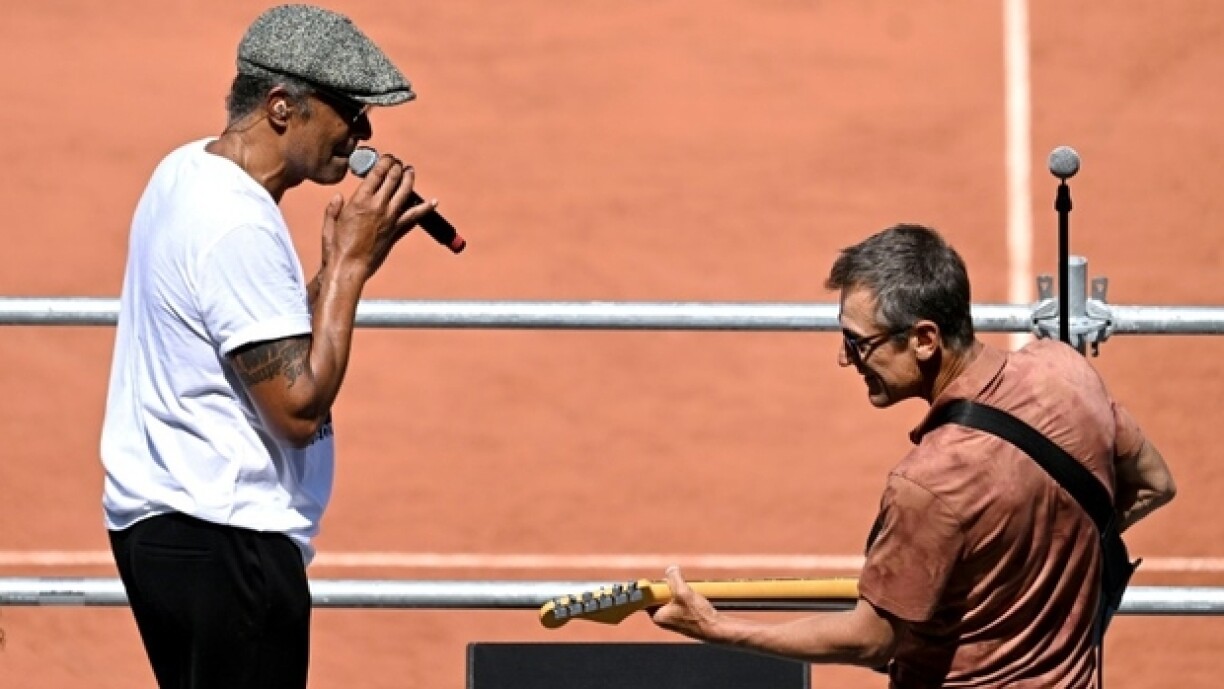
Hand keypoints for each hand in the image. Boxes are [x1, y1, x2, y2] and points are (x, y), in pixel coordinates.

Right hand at [322, 153, 437, 278]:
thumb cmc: (336, 248)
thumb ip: (333, 208)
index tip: (388, 158)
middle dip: (398, 167)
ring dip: (410, 180)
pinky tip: (433, 202)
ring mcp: (390, 219)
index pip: (377, 173)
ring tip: (411, 172)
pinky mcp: (396, 232)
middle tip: (399, 163)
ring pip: (406, 193)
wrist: (349, 268)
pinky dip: (425, 209)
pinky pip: (414, 217)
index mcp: (360, 200)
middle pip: (394, 179)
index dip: (385, 162)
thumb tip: (339, 197)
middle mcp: (377, 206)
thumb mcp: (329, 224)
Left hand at [647, 566, 720, 640]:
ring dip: (680, 590)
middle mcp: (664, 619)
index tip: (663, 580)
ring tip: (689, 592)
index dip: (656, 586)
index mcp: (657, 616)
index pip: (648, 597)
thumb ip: (674, 578)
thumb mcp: (683, 592)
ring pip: (672, 596)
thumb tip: (671, 569)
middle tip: (679, 585)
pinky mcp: (684, 617)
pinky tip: (694, 597)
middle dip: (670, 587)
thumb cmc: (698, 615)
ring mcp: (674, 618)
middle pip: (661, 595)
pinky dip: (686, 596)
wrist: (715, 628)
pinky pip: (681, 601)